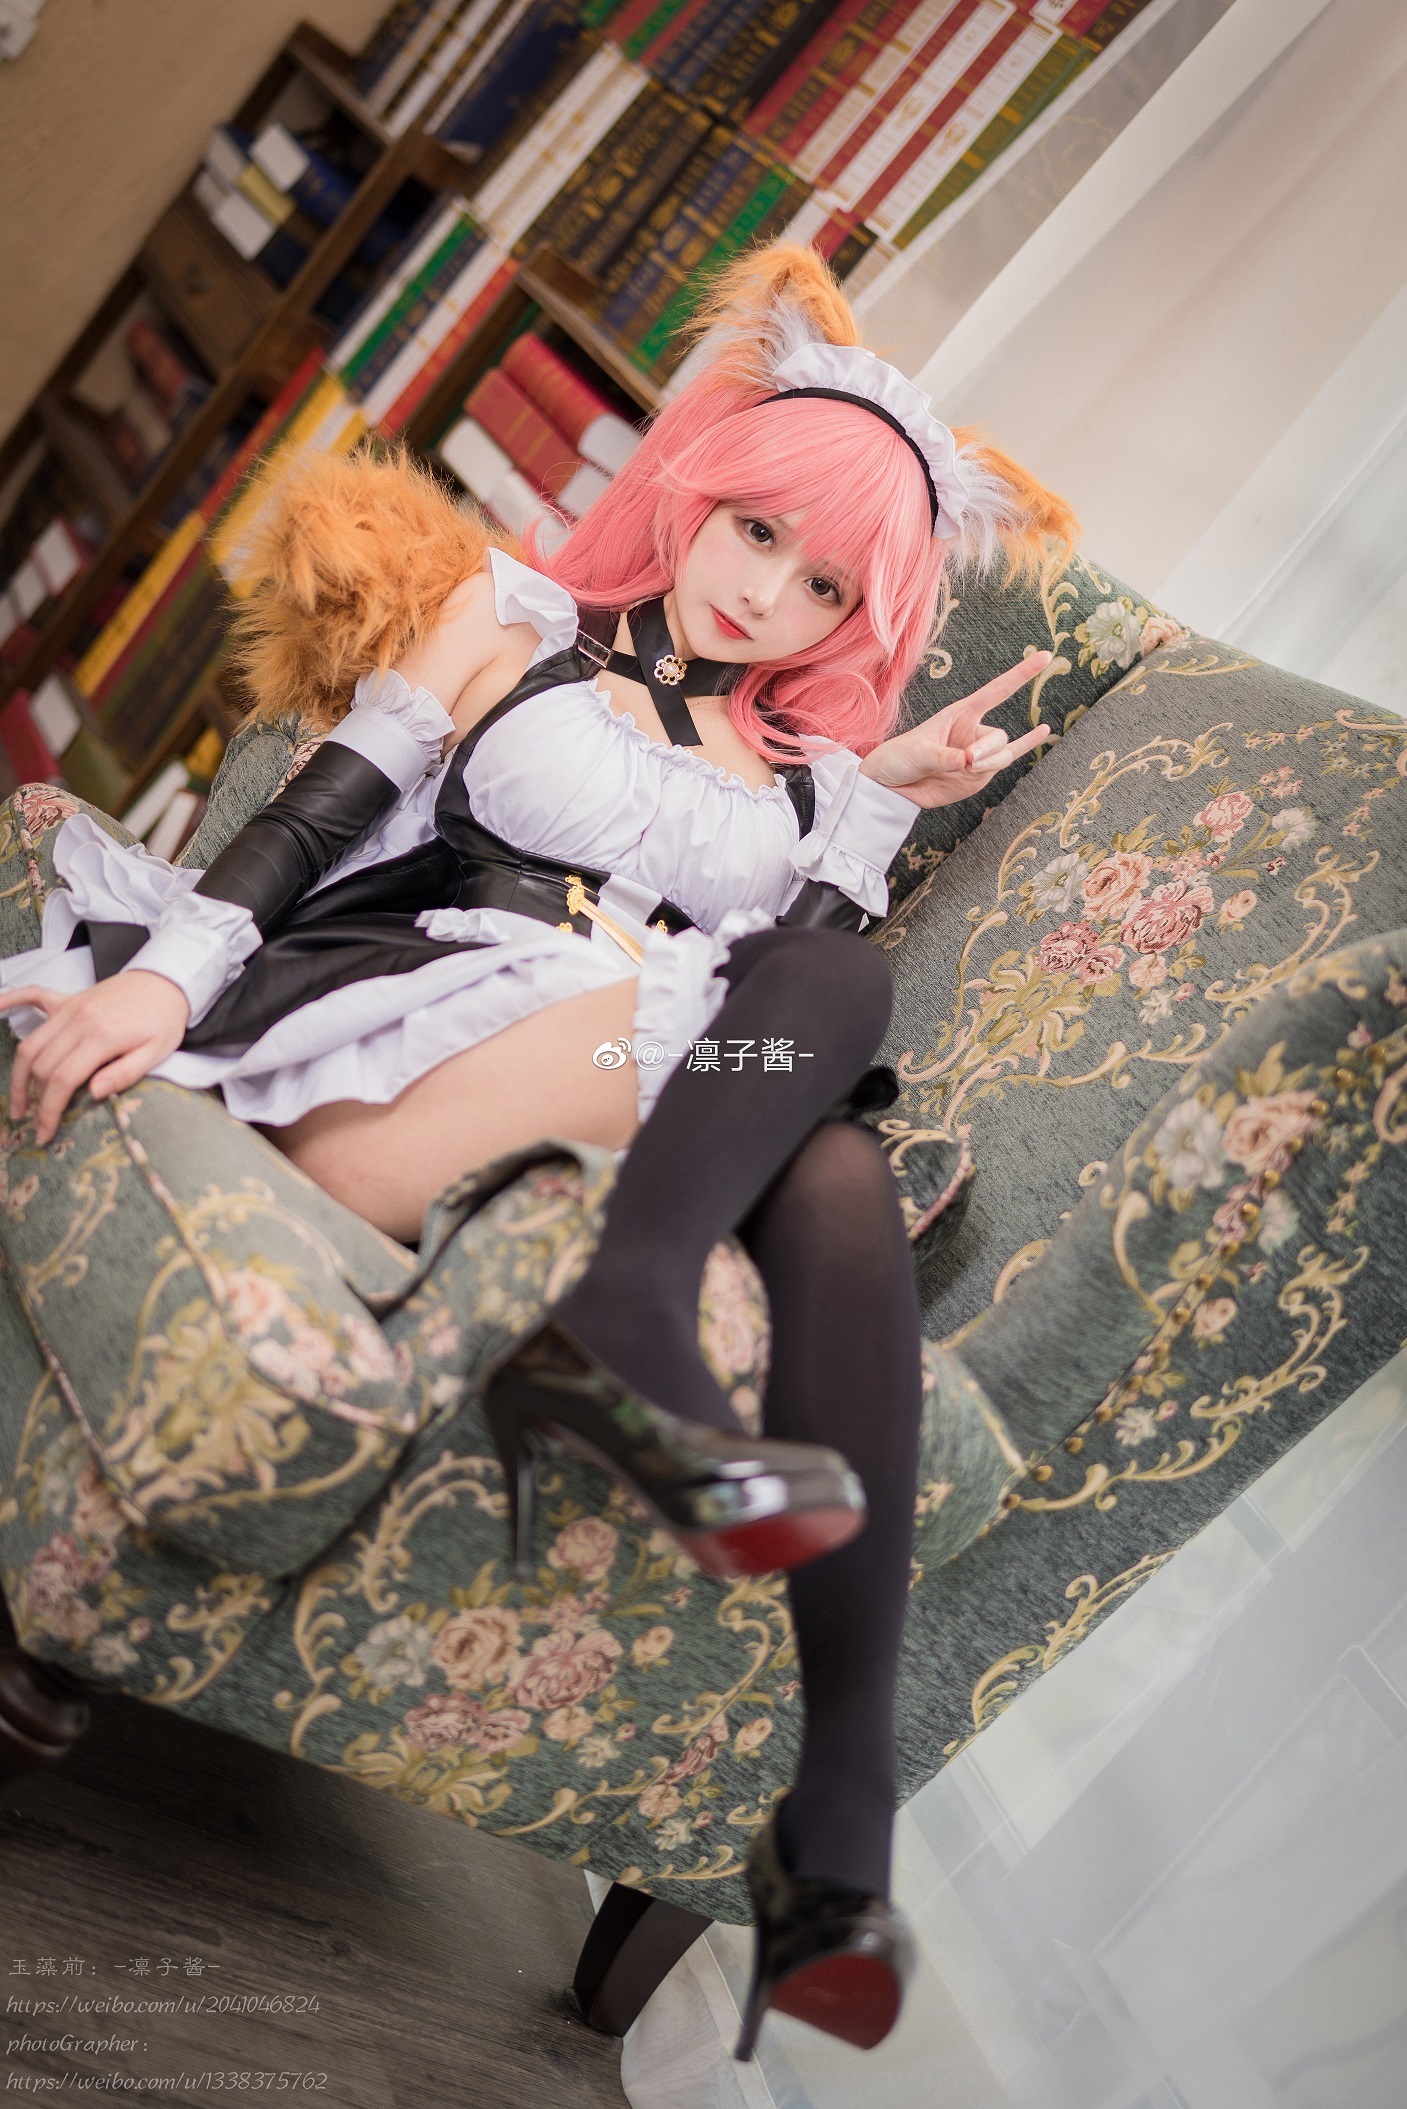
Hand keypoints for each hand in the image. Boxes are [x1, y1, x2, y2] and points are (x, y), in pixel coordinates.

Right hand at [0, 972, 190, 1143]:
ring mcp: (71, 1008)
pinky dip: (10, 1002)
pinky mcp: (69, 999)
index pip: (63, 1079)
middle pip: (42, 1065)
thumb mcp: (156, 1052)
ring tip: (20, 1103)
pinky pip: (32, 996)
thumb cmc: (164, 1020)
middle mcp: (79, 1021)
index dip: (50, 1110)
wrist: (167, 981)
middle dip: (34, 1100)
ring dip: (19, 1075)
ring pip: (31, 1043)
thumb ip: (125, 1073)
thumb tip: (93, 1093)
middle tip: (34, 1125)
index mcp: (102, 1037)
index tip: (45, 1132)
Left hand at [860, 651, 1053, 808]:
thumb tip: (965, 761)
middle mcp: (973, 731)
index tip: (1045, 656)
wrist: (892, 786)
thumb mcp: (918, 752)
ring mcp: (979, 754)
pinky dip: (1027, 747)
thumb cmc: (900, 758)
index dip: (1021, 674)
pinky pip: (1004, 764)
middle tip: (965, 761)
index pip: (997, 690)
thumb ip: (943, 757)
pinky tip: (1044, 732)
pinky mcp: (979, 775)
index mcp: (960, 714)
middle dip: (985, 751)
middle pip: (998, 737)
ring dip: (989, 763)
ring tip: (965, 768)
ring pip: (1002, 755)